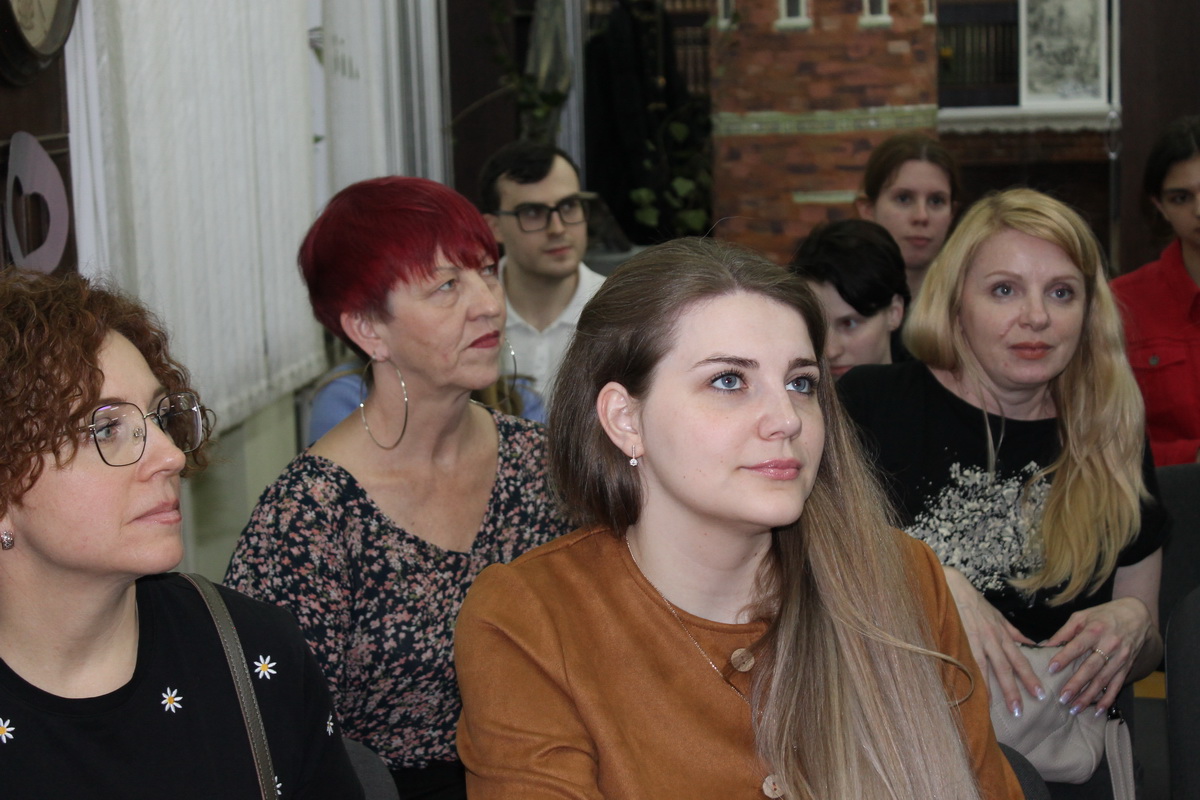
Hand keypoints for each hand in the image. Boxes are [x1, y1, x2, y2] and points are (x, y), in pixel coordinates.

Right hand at [942, 567, 1040, 716]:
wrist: (954, 587)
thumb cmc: (975, 603)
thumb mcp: (998, 616)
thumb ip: (1013, 633)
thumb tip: (1030, 644)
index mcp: (1003, 634)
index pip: (1019, 659)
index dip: (1029, 677)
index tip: (1039, 693)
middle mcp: (993, 639)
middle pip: (1006, 667)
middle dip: (1013, 689)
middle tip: (1020, 711)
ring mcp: (976, 639)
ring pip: (987, 667)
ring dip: (992, 688)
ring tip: (993, 707)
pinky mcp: (960, 638)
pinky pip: (967, 660)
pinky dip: (970, 675)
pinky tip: (969, 689)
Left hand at [1044, 597, 1154, 716]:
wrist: (1136, 616)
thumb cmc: (1102, 616)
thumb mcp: (1081, 617)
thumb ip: (1063, 632)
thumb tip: (1043, 646)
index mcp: (1095, 630)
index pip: (1078, 645)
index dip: (1065, 657)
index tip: (1051, 668)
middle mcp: (1109, 645)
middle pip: (1091, 667)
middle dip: (1077, 684)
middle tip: (1063, 697)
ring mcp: (1120, 657)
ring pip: (1103, 680)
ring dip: (1089, 696)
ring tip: (1075, 708)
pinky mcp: (1127, 666)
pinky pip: (1117, 685)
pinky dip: (1108, 698)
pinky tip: (1098, 710)